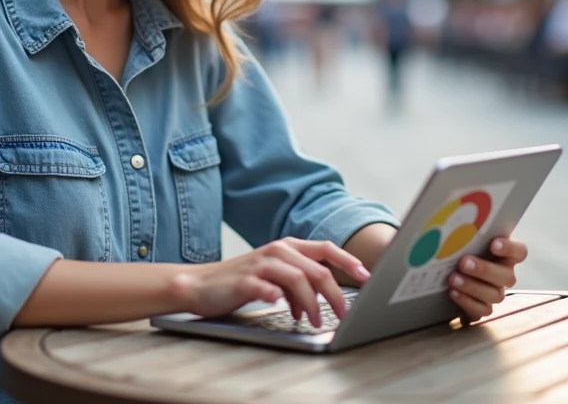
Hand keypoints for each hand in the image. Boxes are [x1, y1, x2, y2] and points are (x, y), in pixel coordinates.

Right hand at [168, 238, 369, 326]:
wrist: (200, 285)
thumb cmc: (241, 283)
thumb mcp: (276, 279)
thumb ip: (299, 285)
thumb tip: (320, 304)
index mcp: (289, 247)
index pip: (327, 249)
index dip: (349, 262)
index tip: (366, 276)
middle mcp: (278, 251)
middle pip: (318, 270)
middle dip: (336, 294)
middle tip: (344, 314)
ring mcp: (262, 264)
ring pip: (299, 279)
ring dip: (312, 303)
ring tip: (316, 321)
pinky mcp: (246, 280)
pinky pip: (268, 287)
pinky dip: (279, 297)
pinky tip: (282, 307)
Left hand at [448, 237, 527, 322]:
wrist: (446, 276)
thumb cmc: (461, 252)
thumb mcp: (466, 242)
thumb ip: (468, 235)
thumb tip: (454, 220)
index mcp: (506, 256)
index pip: (519, 251)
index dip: (510, 249)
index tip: (494, 244)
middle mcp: (504, 275)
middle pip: (506, 276)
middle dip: (484, 270)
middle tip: (464, 263)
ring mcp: (495, 293)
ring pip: (494, 295)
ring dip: (473, 287)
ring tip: (453, 278)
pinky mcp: (482, 309)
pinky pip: (481, 311)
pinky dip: (466, 302)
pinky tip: (453, 292)